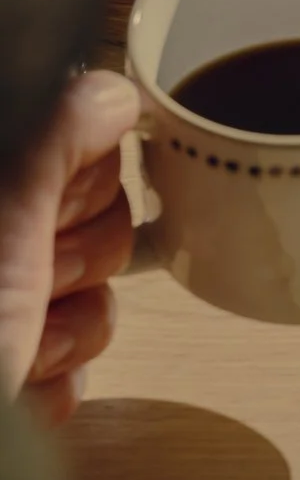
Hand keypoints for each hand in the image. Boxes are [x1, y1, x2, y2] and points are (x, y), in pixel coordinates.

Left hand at [0, 71, 138, 425]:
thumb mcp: (2, 217)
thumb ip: (56, 134)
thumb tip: (109, 92)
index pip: (73, 139)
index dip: (79, 179)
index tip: (49, 211)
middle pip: (94, 217)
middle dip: (78, 258)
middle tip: (33, 279)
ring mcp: (0, 307)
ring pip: (91, 292)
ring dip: (69, 328)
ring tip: (20, 346)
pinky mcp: (8, 371)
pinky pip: (72, 359)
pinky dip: (54, 379)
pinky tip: (19, 387)